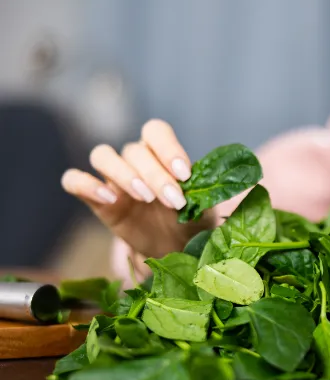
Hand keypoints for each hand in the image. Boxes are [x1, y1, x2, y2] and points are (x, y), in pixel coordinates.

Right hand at [61, 119, 214, 259]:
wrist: (174, 247)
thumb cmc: (191, 221)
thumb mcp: (203, 209)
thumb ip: (202, 196)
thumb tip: (205, 187)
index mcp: (161, 153)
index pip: (156, 131)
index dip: (168, 148)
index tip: (184, 174)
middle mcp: (135, 159)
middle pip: (134, 150)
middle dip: (155, 175)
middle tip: (173, 201)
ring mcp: (113, 178)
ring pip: (102, 155)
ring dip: (124, 174)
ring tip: (145, 198)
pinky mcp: (96, 199)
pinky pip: (74, 180)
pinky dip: (85, 184)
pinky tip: (108, 199)